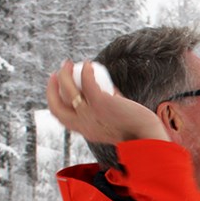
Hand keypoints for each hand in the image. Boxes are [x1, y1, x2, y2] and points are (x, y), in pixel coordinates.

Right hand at [46, 60, 168, 144]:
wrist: (147, 137)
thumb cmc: (136, 128)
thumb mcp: (115, 121)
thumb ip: (110, 108)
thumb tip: (111, 91)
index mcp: (84, 130)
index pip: (60, 116)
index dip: (54, 99)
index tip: (58, 86)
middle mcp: (82, 124)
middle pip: (56, 105)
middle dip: (52, 87)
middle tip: (57, 73)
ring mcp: (89, 114)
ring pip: (68, 90)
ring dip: (65, 74)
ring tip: (70, 63)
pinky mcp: (100, 103)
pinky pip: (87, 82)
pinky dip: (86, 71)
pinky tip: (90, 64)